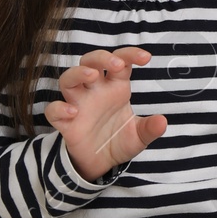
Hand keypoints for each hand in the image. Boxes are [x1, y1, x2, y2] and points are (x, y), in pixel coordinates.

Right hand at [44, 47, 167, 181]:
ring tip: (92, 76)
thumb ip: (149, 129)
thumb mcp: (138, 137)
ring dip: (78, 73)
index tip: (146, 58)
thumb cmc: (118, 141)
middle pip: (90, 61)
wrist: (100, 164)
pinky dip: (60, 108)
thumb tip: (163, 122)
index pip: (120, 62)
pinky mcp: (65, 122)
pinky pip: (53, 110)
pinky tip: (74, 112)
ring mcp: (79, 104)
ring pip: (68, 78)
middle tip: (116, 65)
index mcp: (115, 88)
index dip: (131, 54)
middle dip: (102, 57)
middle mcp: (95, 91)